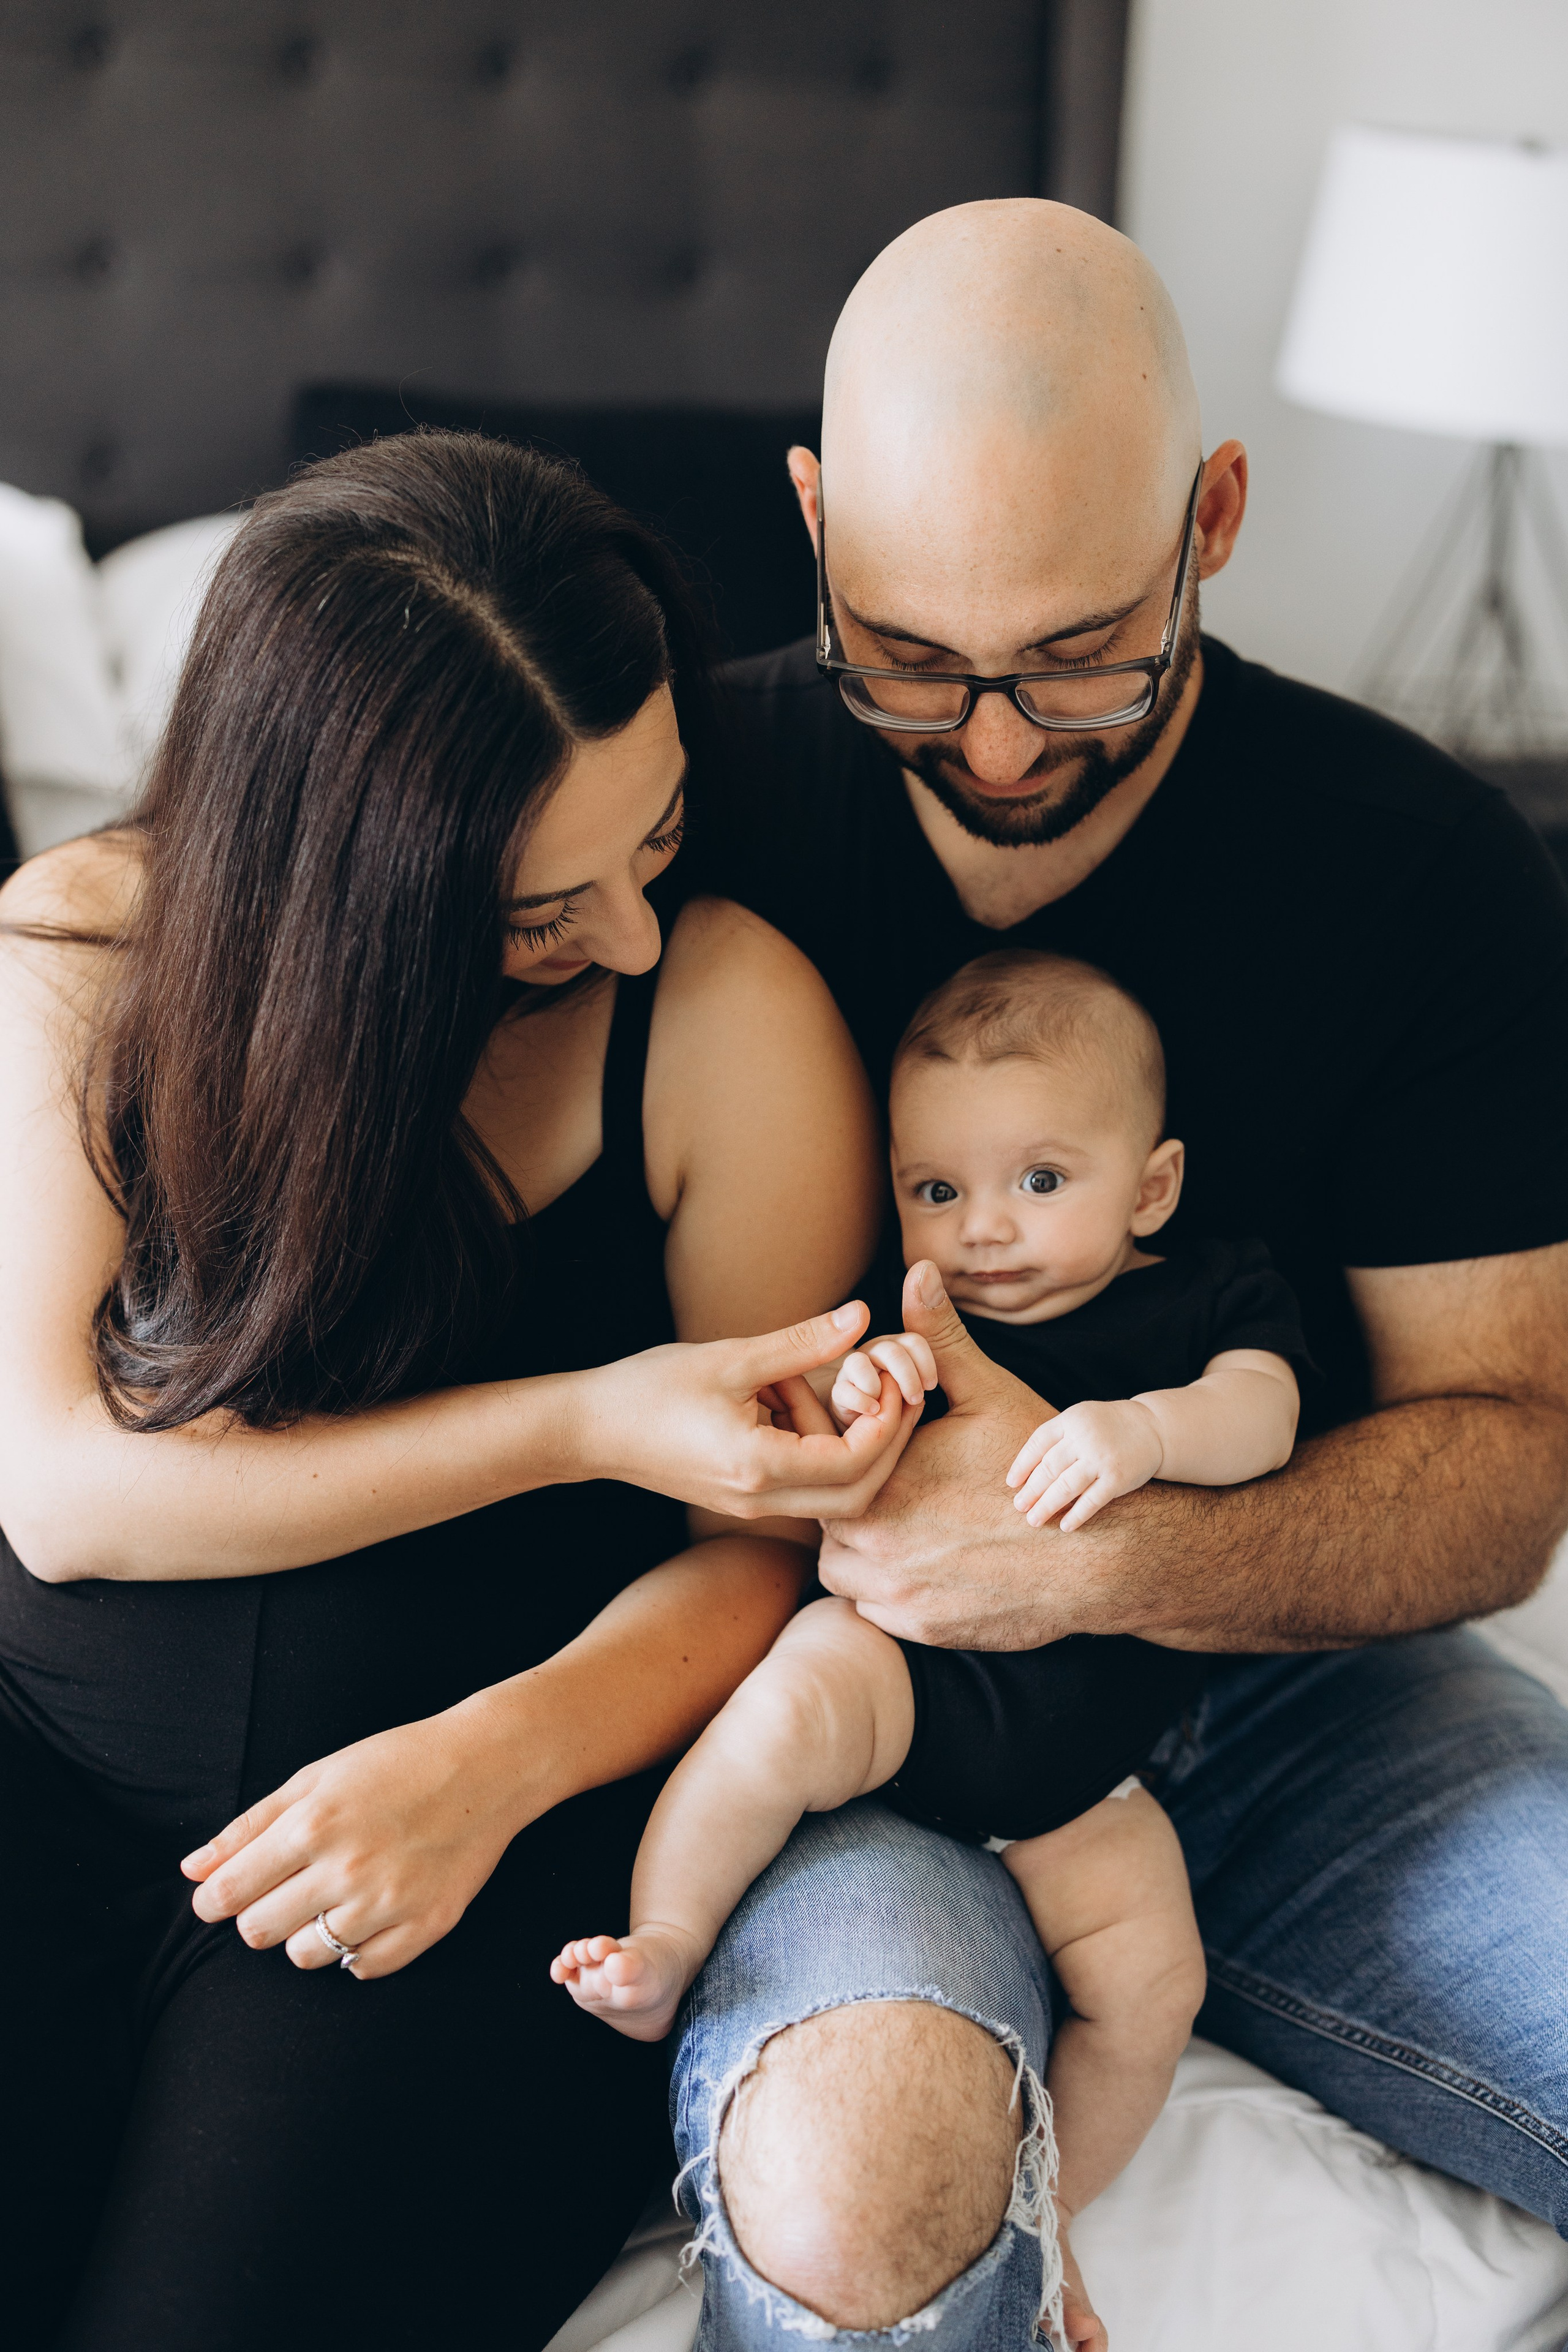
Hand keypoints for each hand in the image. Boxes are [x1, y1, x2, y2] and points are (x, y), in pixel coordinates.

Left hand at [181, 1703, 529, 1978]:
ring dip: (306, 1932)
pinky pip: (361, 1968)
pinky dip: (355, 1948)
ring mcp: (388, 1905)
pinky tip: (368, 1910)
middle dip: (259, 1914)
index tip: (220, 1895)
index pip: (229, 1892)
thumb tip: (193, 1871)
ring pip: (305, 1956)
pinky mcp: (425, 1927)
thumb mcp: (316, 1778)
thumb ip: (249, 1826)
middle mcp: (347, 1870)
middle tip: (286, 1886)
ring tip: (332, 1895)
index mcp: (313, 1826)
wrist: (486, 1767)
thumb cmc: (396, 1763)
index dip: (213, 1898)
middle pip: (259, 1932)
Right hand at [575, 1303, 922, 1520]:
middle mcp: (762, 1500)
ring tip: (808, 1384)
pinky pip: (804, 1486)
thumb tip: (862, 1315)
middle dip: (886, 1446)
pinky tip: (787, 1399)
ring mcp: (752, 1505)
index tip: (892, 1379)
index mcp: (760, 1467)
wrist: (589, 1429)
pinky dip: (816, 1448)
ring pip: (833, 1495)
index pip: (855, 1462)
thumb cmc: (650, 1390)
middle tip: (892, 1394)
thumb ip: (802, 1342)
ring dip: (845, 1443)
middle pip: (858, 1496)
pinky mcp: (743, 1498)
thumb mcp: (731, 1357)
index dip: (886, 1422)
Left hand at [817, 1263, 1142, 1648]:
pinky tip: (923, 1561)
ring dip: (859, 1553)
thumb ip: (939, 1338)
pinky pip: (875, 1612)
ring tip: (897, 1526)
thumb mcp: (988, 1393)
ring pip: (842, 1574)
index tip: (858, 1452)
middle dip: (846, 1505)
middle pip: (827, 1523)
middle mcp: (876, 1545)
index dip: (837, 1456)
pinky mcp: (921, 1631)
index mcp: (881, 1482)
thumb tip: (916, 1272)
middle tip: (883, 1489)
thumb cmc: (1038, 1469)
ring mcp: (897, 1595)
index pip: (823, 1469)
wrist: (1094, 1558)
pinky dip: (887, 1591)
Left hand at [1007, 1398, 1163, 1529]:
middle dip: (1031, 1490)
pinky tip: (1064, 1526)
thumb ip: (1057, 1438)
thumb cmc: (1107, 1427)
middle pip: (1049, 1468)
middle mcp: (1084, 1438)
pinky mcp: (1117, 1478)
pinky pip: (1091, 1501)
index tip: (1011, 1484)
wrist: (1153, 1428)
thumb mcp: (1081, 1419)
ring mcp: (1101, 1458)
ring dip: (1046, 1506)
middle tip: (1019, 1507)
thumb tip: (1024, 1471)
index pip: (1037, 1444)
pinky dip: (1076, 1515)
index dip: (1022, 1465)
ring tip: (1033, 1520)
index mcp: (1071, 1420)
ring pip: (1065, 1487)